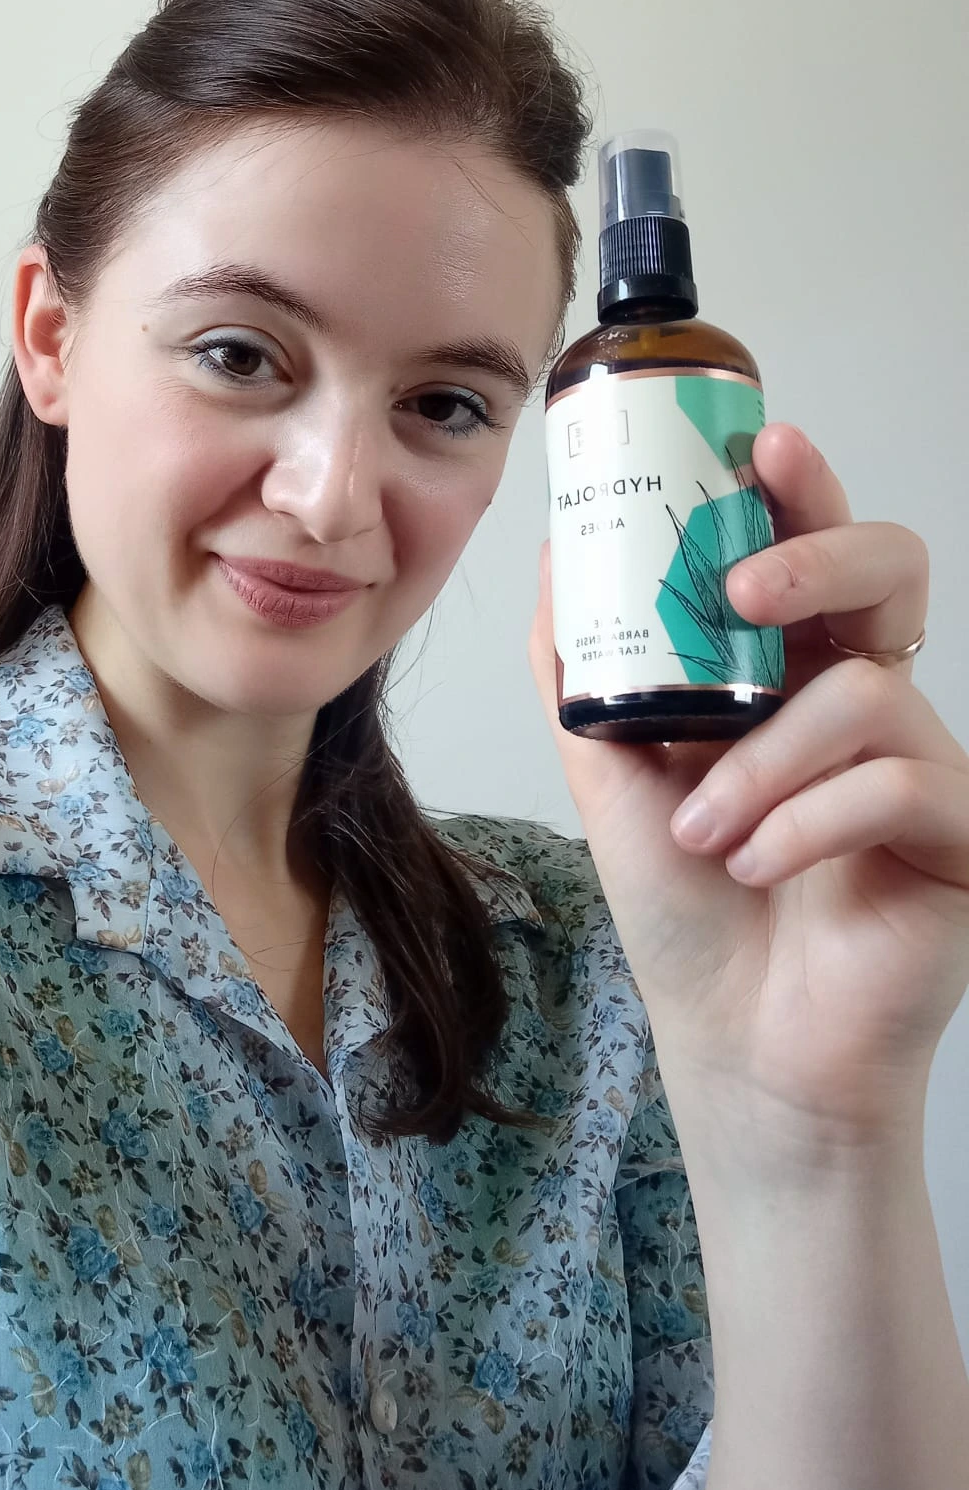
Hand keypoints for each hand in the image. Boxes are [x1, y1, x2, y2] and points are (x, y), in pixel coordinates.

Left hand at [527, 421, 968, 1165]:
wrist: (739, 1049)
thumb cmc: (688, 909)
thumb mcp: (611, 773)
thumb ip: (585, 670)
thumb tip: (560, 554)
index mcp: (787, 672)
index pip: (810, 549)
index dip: (800, 486)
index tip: (762, 440)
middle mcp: (864, 699)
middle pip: (889, 571)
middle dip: (818, 556)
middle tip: (743, 595)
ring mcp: (922, 763)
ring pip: (867, 689)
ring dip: (764, 760)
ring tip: (702, 829)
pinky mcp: (961, 833)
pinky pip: (898, 782)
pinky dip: (807, 820)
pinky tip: (757, 864)